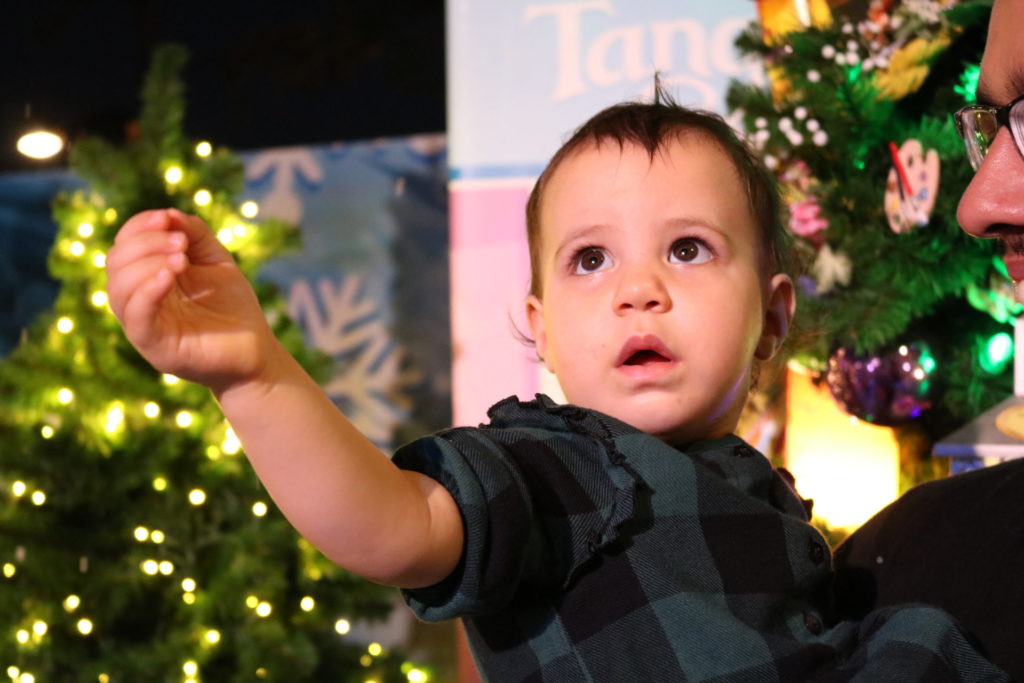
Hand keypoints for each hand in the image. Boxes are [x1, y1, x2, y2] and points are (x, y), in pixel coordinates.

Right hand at [106, 209, 277, 391]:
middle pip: (116, 263)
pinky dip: (147, 291)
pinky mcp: (155, 347)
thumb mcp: (215, 260)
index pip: (124, 245)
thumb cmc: (232, 306)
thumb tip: (170, 214)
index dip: (139, 227)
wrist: (256, 351)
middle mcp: (138, 301)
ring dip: (146, 264)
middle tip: (181, 243)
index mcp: (147, 278)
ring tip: (181, 259)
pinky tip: (169, 275)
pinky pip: (136, 317)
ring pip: (119, 289)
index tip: (166, 218)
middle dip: (146, 243)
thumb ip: (195, 234)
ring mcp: (144, 326)